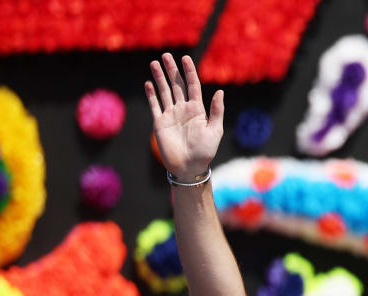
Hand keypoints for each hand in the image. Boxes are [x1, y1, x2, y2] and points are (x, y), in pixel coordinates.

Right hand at [145, 52, 222, 180]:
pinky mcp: (160, 122)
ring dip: (159, 78)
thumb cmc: (205, 152)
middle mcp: (183, 109)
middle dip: (172, 70)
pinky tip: (148, 83)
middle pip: (177, 85)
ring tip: (155, 63)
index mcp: (197, 110)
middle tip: (166, 56)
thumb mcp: (215, 131)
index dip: (189, 72)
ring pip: (164, 91)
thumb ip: (216, 111)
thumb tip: (219, 91)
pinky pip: (155, 105)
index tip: (186, 58)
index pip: (192, 86)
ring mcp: (171, 115)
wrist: (189, 167)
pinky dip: (151, 94)